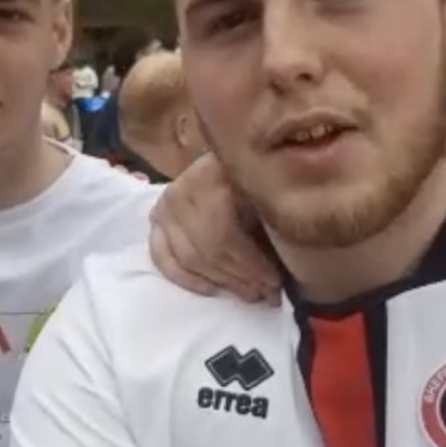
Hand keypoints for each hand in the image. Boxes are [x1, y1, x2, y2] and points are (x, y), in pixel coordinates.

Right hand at [149, 154, 280, 304]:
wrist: (237, 152)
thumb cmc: (261, 175)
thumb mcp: (271, 194)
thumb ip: (274, 225)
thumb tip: (288, 270)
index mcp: (215, 175)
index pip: (224, 236)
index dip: (250, 267)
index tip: (276, 284)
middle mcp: (183, 189)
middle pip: (206, 250)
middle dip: (239, 278)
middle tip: (266, 293)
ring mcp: (166, 204)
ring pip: (187, 257)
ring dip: (219, 280)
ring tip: (249, 292)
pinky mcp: (157, 216)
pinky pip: (162, 256)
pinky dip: (186, 277)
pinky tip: (212, 289)